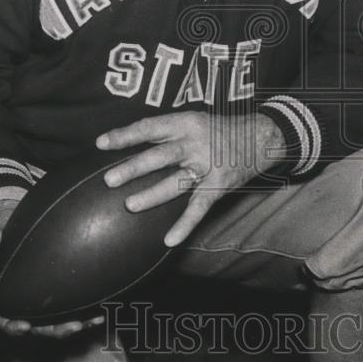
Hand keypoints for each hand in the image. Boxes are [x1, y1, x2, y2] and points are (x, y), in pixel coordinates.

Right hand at [0, 196, 103, 337]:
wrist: (19, 215)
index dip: (11, 326)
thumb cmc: (4, 222)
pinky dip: (89, 309)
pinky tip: (106, 305)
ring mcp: (44, 297)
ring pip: (58, 320)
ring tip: (96, 319)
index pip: (2, 317)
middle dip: (55, 330)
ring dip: (78, 324)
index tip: (24, 326)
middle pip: (36, 326)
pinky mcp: (62, 288)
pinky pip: (75, 305)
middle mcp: (23, 299)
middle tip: (74, 326)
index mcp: (2, 290)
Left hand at [96, 111, 284, 246]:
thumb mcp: (193, 121)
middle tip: (109, 179)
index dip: (125, 135)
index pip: (150, 128)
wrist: (261, 137)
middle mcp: (195, 143)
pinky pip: (199, 207)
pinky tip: (169, 240)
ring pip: (176, 182)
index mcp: (185, 123)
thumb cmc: (218, 130)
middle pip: (160, 156)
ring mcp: (207, 166)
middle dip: (134, 168)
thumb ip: (166, 133)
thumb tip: (129, 144)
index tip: (101, 143)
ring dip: (152, 194)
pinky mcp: (218, 186)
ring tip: (130, 205)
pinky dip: (185, 225)